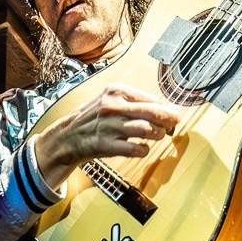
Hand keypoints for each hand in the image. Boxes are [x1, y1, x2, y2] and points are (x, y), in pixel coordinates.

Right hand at [32, 84, 179, 189]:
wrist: (68, 136)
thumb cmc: (93, 118)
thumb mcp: (109, 100)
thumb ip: (133, 102)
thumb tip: (162, 108)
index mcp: (115, 91)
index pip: (151, 99)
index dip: (164, 109)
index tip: (170, 116)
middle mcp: (113, 106)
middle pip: (153, 113)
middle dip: (168, 120)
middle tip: (174, 125)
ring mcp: (109, 126)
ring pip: (146, 130)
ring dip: (158, 134)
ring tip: (158, 136)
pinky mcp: (106, 144)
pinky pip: (135, 149)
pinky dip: (144, 150)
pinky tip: (143, 148)